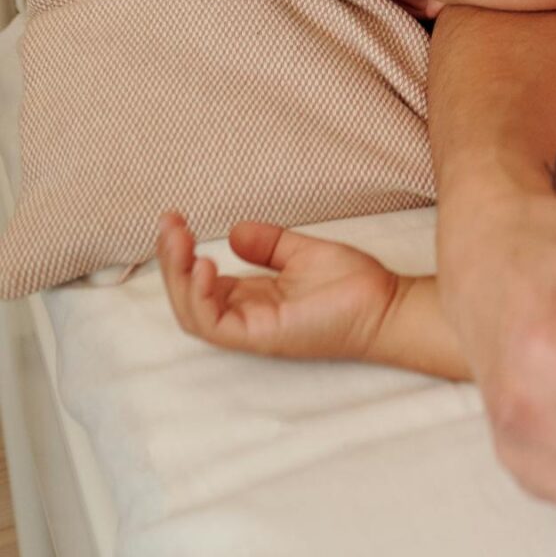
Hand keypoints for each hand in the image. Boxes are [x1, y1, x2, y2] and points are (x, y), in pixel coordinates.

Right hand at [157, 211, 404, 362]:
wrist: (387, 305)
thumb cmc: (353, 285)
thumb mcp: (302, 253)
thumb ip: (268, 244)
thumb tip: (232, 231)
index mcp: (252, 298)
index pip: (200, 281)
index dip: (182, 253)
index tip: (175, 218)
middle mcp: (246, 315)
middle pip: (189, 296)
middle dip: (171, 261)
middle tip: (168, 223)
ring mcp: (252, 329)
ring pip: (193, 313)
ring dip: (178, 277)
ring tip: (179, 241)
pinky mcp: (261, 337)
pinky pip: (215, 326)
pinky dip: (202, 298)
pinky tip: (204, 266)